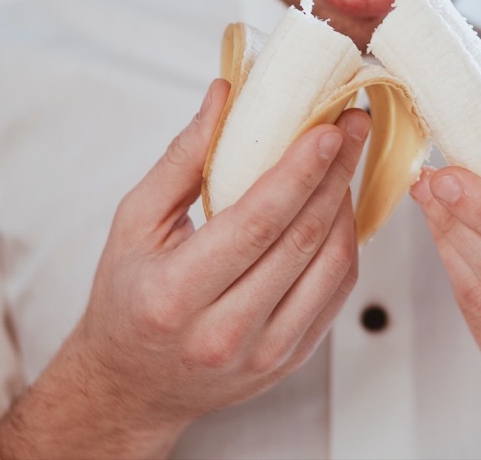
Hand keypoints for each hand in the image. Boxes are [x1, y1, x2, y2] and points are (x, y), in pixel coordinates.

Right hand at [0, 79, 369, 456]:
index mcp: (174, 295)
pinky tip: (337, 209)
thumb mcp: (134, 223)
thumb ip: (182, 159)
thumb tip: (225, 94)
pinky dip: (345, 244)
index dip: (299, 171)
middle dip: (335, 173)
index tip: (327, 128)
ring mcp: (263, 354)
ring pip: (330, 267)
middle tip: (352, 125)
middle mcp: (222, 333)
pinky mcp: (290, 360)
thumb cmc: (128, 297)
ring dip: (346, 206)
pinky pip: (337, 294)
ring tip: (346, 161)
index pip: (254, 223)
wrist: (133, 386)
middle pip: (300, 240)